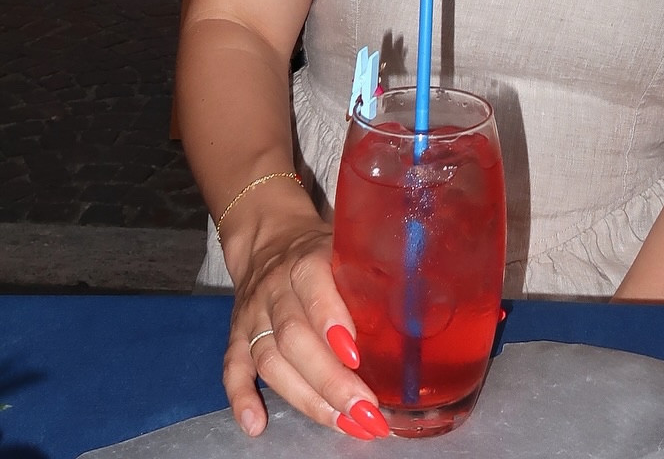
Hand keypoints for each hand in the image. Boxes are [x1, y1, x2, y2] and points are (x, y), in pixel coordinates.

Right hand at [223, 215, 387, 440]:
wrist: (269, 239)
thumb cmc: (323, 249)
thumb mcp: (349, 244)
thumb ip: (377, 266)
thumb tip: (429, 295)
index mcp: (306, 261)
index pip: (314, 292)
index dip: (332, 323)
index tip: (358, 357)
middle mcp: (275, 289)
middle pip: (294, 339)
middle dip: (330, 380)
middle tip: (366, 411)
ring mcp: (252, 316)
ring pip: (271, 361)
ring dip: (306, 399)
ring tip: (344, 425)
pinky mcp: (237, 337)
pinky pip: (233, 369)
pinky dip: (242, 398)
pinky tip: (257, 425)